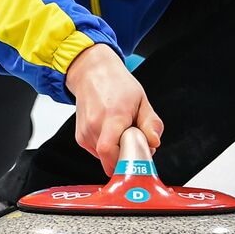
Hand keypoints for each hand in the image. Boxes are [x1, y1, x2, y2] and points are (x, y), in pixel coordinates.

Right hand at [65, 44, 162, 173]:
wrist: (92, 73)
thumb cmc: (117, 85)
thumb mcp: (142, 100)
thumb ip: (151, 123)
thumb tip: (154, 142)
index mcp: (112, 116)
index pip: (109, 152)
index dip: (126, 160)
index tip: (139, 153)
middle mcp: (94, 125)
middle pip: (110, 159)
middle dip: (125, 157)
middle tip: (134, 141)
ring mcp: (85, 133)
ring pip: (104, 158)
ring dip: (117, 152)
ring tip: (121, 131)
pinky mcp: (80, 138)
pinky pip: (97, 153)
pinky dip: (108, 148)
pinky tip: (111, 132)